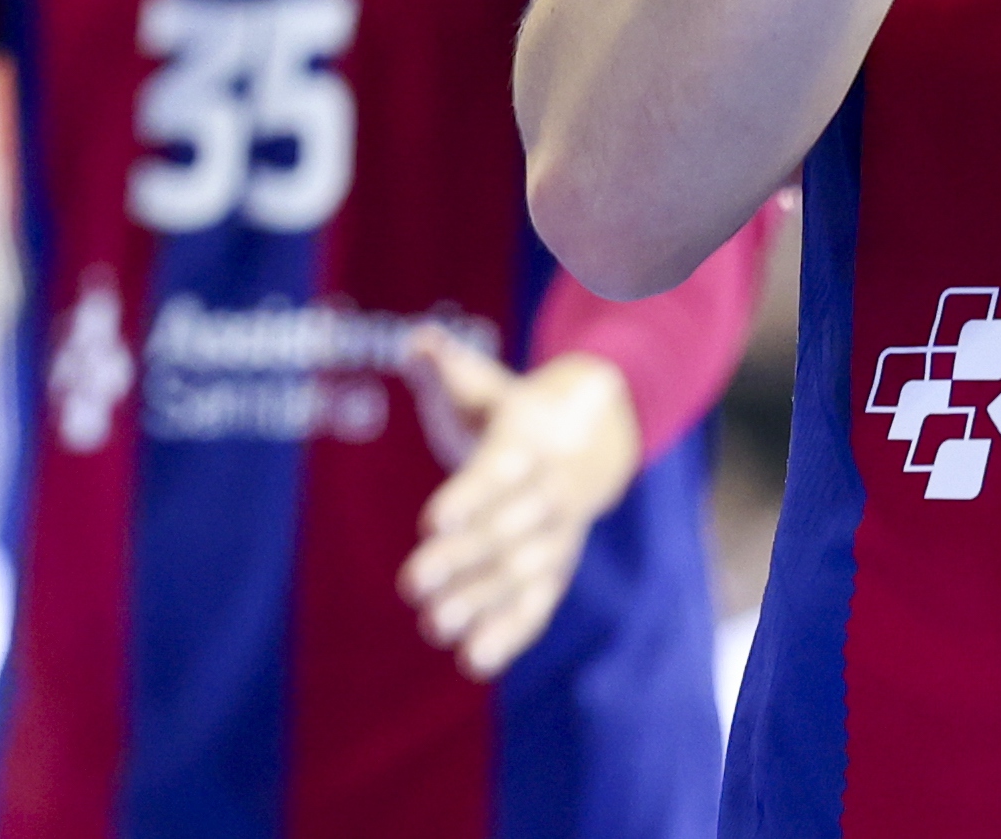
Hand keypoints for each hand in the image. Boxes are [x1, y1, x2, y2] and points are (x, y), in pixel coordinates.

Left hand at [398, 333, 639, 680]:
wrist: (589, 438)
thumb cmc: (510, 409)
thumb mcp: (482, 383)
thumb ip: (446, 367)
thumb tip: (416, 339)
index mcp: (528, 442)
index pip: (498, 472)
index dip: (468, 496)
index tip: (431, 520)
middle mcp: (549, 493)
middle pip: (506, 530)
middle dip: (461, 559)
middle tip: (412, 585)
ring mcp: (558, 537)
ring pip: (521, 574)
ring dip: (480, 603)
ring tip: (432, 625)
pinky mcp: (556, 570)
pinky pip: (537, 605)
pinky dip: (509, 634)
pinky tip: (472, 661)